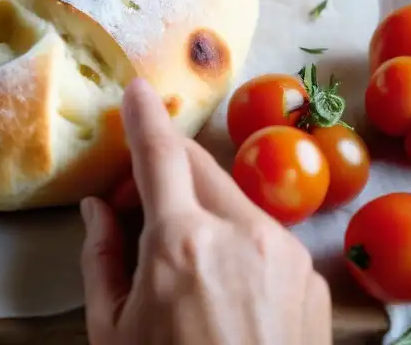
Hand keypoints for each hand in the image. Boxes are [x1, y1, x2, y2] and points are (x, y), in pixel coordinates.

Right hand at [80, 79, 330, 344]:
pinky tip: (221, 285)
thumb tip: (100, 208)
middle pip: (198, 166)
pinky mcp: (311, 277)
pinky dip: (235, 239)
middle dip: (166, 166)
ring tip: (180, 255)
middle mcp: (241, 233)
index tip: (136, 89)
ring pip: (232, 199)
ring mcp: (284, 253)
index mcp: (181, 243)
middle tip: (134, 202)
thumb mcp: (112, 333)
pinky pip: (263, 235)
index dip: (143, 116)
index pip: (159, 155)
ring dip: (201, 206)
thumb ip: (101, 258)